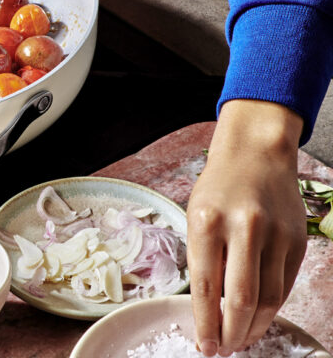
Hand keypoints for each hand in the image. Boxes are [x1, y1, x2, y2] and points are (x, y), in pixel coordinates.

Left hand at [187, 99, 306, 355]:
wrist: (256, 154)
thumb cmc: (218, 187)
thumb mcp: (195, 215)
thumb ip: (202, 258)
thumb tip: (207, 309)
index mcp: (207, 222)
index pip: (205, 286)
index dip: (205, 323)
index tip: (204, 346)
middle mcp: (243, 228)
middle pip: (240, 299)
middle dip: (231, 334)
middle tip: (224, 350)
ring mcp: (274, 235)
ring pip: (268, 299)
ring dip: (253, 327)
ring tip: (240, 340)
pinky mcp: (296, 241)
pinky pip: (284, 285)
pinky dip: (271, 308)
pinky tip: (258, 318)